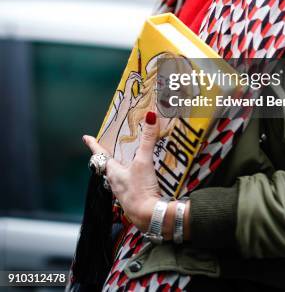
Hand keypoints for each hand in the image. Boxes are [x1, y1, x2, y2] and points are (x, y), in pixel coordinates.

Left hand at [83, 111, 160, 231]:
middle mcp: (114, 182)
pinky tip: (142, 177)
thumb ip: (148, 139)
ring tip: (128, 159)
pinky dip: (132, 177)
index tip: (85, 137)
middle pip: (108, 165)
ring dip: (121, 167)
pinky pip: (129, 184)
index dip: (93, 144)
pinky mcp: (133, 199)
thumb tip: (151, 116)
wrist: (149, 217)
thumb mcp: (144, 161)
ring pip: (117, 175)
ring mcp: (123, 192)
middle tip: (111, 146)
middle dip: (109, 155)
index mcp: (113, 171)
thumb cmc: (140, 190)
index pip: (99, 154)